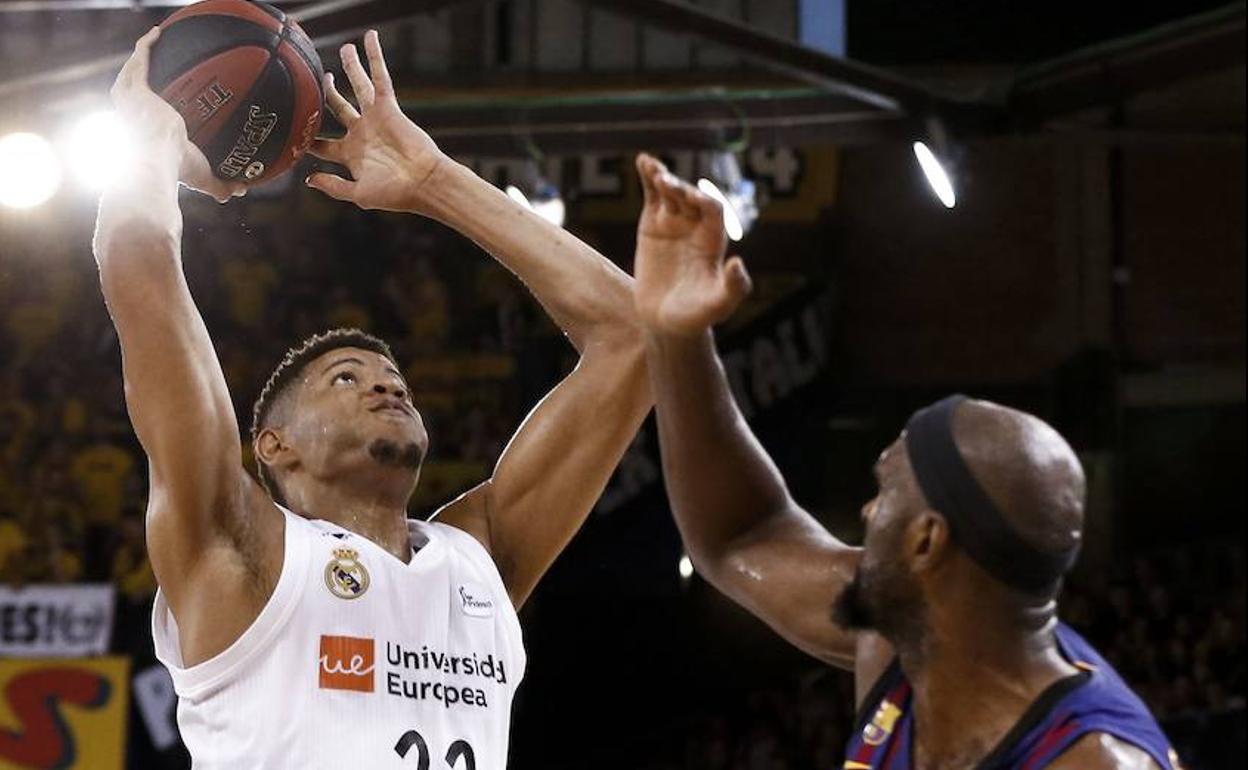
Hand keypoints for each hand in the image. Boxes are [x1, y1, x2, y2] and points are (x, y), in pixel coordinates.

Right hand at [109, 27, 244, 202]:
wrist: (159, 160)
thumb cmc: (177, 171)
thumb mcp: (204, 177)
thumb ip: (221, 184)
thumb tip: (241, 190)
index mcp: (144, 131)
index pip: (147, 113)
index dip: (154, 102)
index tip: (167, 96)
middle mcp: (132, 114)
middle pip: (135, 86)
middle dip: (144, 73)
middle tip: (162, 62)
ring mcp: (129, 98)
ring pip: (132, 69)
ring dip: (142, 53)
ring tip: (156, 39)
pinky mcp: (132, 88)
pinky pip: (138, 58)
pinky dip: (146, 45)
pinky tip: (158, 33)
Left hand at [306, 30, 446, 212]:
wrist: (423, 182)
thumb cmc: (394, 194)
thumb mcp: (358, 194)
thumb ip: (334, 186)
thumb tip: (309, 180)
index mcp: (351, 155)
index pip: (322, 144)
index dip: (307, 140)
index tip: (293, 133)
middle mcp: (361, 133)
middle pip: (338, 107)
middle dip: (329, 92)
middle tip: (321, 77)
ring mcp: (374, 118)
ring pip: (358, 86)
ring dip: (351, 67)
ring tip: (345, 48)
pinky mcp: (388, 107)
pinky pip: (379, 77)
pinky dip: (375, 57)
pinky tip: (370, 39)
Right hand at [632, 154, 751, 336]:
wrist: (667, 323)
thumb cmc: (697, 316)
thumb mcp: (718, 305)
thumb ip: (734, 287)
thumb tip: (739, 263)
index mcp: (713, 241)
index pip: (713, 211)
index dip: (704, 201)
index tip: (692, 198)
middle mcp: (696, 226)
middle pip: (690, 197)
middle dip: (680, 189)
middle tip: (666, 184)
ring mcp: (674, 223)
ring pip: (671, 192)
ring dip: (663, 178)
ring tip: (653, 168)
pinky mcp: (653, 225)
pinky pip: (653, 196)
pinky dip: (648, 178)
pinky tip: (643, 161)